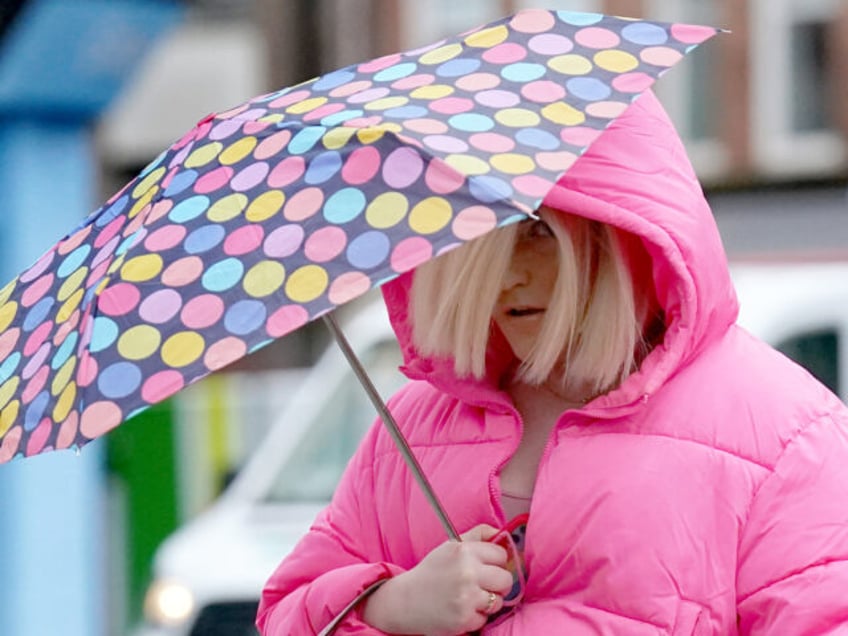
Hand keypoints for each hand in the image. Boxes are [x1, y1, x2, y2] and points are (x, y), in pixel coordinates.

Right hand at [362, 524, 513, 634]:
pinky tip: (460, 610)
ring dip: (486, 602)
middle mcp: (467, 572)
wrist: (406, 601)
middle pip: (506, 579)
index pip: (501, 555)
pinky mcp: (464, 618)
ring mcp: (466, 597)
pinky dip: (474, 618)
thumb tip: (502, 533)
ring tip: (468, 598)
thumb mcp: (450, 546)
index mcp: (464, 551)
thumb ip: (477, 535)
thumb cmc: (431, 573)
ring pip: (498, 601)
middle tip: (482, 585)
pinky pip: (484, 619)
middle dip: (497, 584)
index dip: (496, 562)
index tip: (487, 567)